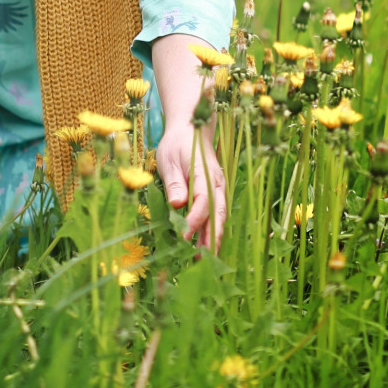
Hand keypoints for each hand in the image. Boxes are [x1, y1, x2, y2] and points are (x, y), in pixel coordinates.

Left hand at [155, 120, 225, 251]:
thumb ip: (174, 182)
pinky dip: (211, 230)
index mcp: (204, 171)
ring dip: (212, 237)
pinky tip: (204, 246)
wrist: (190, 130)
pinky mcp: (214, 194)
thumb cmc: (177, 144)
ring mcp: (218, 189)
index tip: (184, 235)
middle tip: (200, 257)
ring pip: (219, 216)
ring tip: (203, 258)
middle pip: (217, 212)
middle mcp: (216, 182)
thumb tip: (177, 205)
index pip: (204, 199)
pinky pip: (215, 214)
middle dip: (210, 236)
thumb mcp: (168, 159)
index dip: (195, 219)